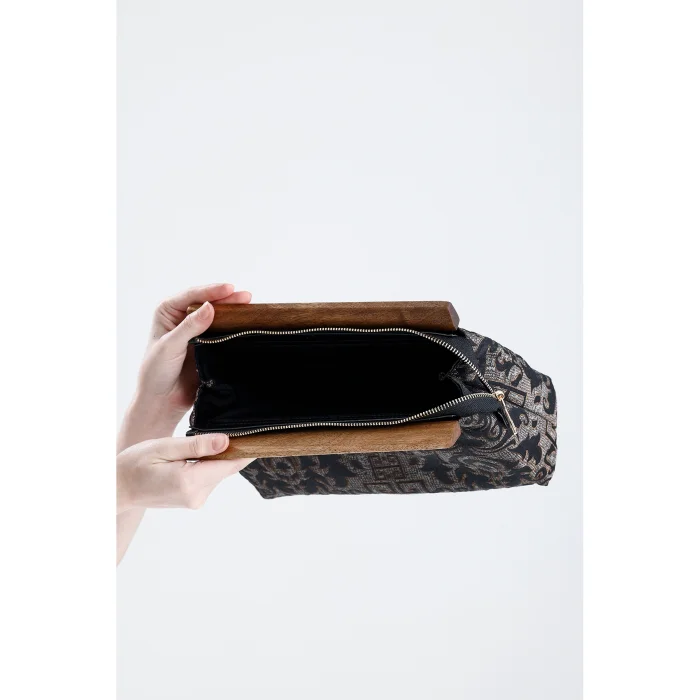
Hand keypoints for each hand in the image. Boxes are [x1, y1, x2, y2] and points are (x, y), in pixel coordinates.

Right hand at [117, 433, 251, 512]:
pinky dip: (205, 466)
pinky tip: (190, 458)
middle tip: (223, 429)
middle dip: (227, 450)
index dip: (245, 449)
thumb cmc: (135, 464)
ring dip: (214, 458)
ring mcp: (194, 501)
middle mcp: (196, 495)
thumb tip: (226, 442)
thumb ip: (197, 445)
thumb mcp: (165, 447)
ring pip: (217, 473)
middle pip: (226, 468)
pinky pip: (208, 478)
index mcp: (190, 482)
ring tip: (195, 446)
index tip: (258, 435)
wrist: (117, 488)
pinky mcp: (192, 500)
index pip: (230, 464)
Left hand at [119, 283, 250, 449]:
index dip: (212, 291)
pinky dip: (234, 327)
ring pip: (217, 316)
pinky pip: (223, 332)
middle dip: (227, 298)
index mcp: (168, 311)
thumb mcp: (170, 346)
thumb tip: (210, 307)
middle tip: (246, 297)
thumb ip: (189, 326)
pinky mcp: (208, 345)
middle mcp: (182, 318)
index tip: (229, 289)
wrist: (162, 401)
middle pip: (208, 302)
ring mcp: (197, 331)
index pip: (192, 296)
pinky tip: (246, 324)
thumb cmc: (156, 372)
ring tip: (250, 306)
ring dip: (233, 311)